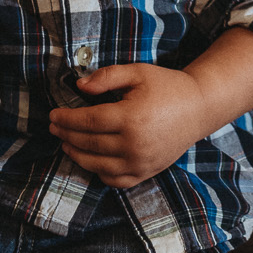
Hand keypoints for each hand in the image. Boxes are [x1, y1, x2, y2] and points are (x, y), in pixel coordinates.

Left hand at [48, 64, 222, 188]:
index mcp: (132, 117)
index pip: (87, 122)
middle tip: (54, 127)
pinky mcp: (147, 172)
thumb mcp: (138, 72)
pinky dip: (99, 172)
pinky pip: (115, 180)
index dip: (66, 119)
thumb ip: (107, 76)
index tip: (53, 115)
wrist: (199, 108)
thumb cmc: (168, 87)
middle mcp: (135, 144)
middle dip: (66, 135)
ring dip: (76, 154)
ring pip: (97, 164)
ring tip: (66, 143)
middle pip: (88, 143)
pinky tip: (91, 160)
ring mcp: (141, 162)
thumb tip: (79, 87)